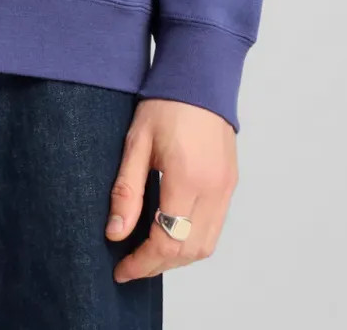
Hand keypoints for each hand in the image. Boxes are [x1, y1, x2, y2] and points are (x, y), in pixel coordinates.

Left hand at [105, 98, 236, 280]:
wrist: (200, 77)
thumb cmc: (165, 104)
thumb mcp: (136, 142)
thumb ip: (127, 190)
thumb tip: (115, 233)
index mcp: (188, 179)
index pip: (167, 241)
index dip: (142, 263)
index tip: (120, 269)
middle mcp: (213, 190)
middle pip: (188, 251)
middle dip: (158, 265)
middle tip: (130, 265)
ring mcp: (226, 188)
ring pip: (205, 245)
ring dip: (177, 257)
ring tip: (147, 253)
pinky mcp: (230, 184)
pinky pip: (214, 227)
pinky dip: (192, 241)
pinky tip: (170, 233)